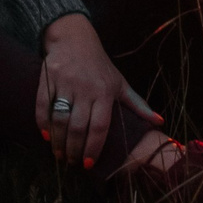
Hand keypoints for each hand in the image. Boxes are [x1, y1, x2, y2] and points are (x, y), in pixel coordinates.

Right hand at [35, 12, 157, 168]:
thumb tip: (159, 121)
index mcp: (105, 92)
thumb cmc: (100, 66)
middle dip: (74, 150)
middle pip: (77, 127)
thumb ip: (137, 104)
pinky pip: (42, 105)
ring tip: (59, 154)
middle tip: (72, 163)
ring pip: (59, 119)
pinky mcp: (48, 78)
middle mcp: (85, 88)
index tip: (88, 164)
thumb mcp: (120, 83)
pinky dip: (43, 122)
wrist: (74, 37)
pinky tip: (46, 136)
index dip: (93, 148)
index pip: (99, 127)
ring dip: (58, 141)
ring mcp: (65, 83)